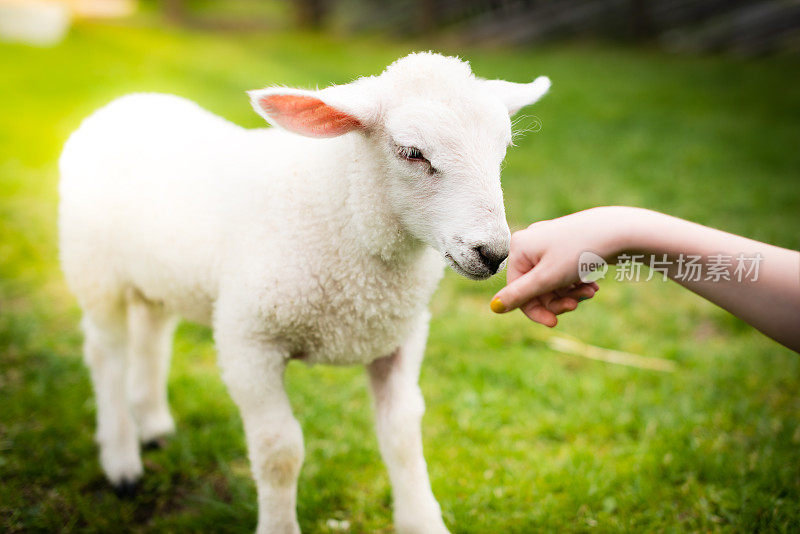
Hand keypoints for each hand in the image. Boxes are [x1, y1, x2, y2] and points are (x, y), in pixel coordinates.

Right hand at [490, 207, 628, 325]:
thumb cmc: (580, 252)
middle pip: (535, 286)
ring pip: (551, 281)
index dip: (535, 310)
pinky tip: (592, 285)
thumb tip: (494, 308)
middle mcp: (530, 243)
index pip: (517, 290)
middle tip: (577, 304)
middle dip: (556, 300)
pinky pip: (563, 272)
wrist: (619, 230)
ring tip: (590, 292)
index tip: (555, 323)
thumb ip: (520, 295)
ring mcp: (548, 243)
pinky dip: (575, 282)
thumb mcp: (547, 279)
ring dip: (569, 293)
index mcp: (519, 248)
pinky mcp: (566, 245)